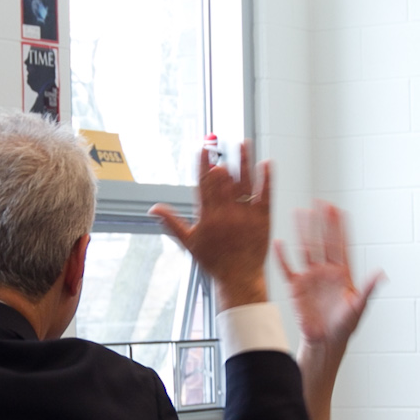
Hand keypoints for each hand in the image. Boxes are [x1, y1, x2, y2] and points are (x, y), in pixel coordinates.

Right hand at [153, 142, 271, 309]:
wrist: (239, 278)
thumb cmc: (214, 262)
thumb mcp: (189, 242)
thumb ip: (171, 223)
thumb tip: (152, 209)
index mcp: (208, 217)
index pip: (204, 184)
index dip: (203, 164)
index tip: (202, 149)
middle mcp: (227, 215)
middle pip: (225, 181)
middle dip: (222, 159)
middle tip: (221, 141)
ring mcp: (246, 216)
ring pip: (245, 183)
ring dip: (244, 161)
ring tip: (243, 143)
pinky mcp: (263, 220)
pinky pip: (265, 195)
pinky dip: (267, 179)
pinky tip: (266, 163)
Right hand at [275, 204, 382, 352]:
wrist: (325, 342)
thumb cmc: (345, 327)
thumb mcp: (359, 306)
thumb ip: (368, 288)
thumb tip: (382, 273)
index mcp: (342, 273)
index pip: (341, 244)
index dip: (340, 227)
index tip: (338, 209)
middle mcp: (326, 271)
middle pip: (323, 241)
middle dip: (322, 222)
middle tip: (320, 202)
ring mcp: (310, 277)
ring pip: (305, 248)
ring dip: (302, 230)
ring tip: (299, 212)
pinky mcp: (296, 287)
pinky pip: (287, 268)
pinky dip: (282, 256)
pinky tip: (278, 242)